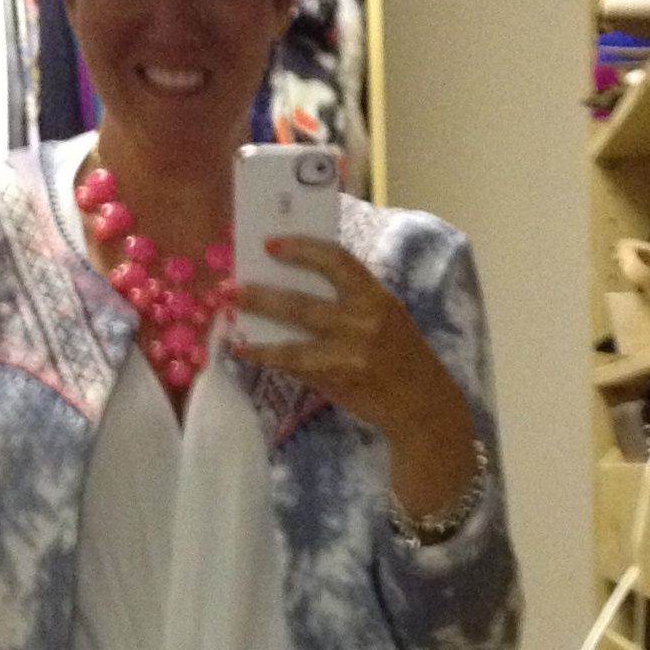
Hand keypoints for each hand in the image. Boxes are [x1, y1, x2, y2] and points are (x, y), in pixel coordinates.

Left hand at [232, 235, 479, 517]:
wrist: (422, 406)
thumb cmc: (399, 356)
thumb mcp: (385, 316)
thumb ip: (351, 300)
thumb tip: (294, 283)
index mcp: (377, 296)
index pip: (338, 261)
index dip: (302, 249)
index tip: (270, 244)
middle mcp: (364, 321)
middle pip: (303, 303)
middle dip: (262, 293)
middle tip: (231, 285)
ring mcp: (350, 353)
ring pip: (292, 338)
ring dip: (257, 325)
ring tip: (227, 313)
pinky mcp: (338, 379)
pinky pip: (293, 364)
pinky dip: (265, 355)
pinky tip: (244, 350)